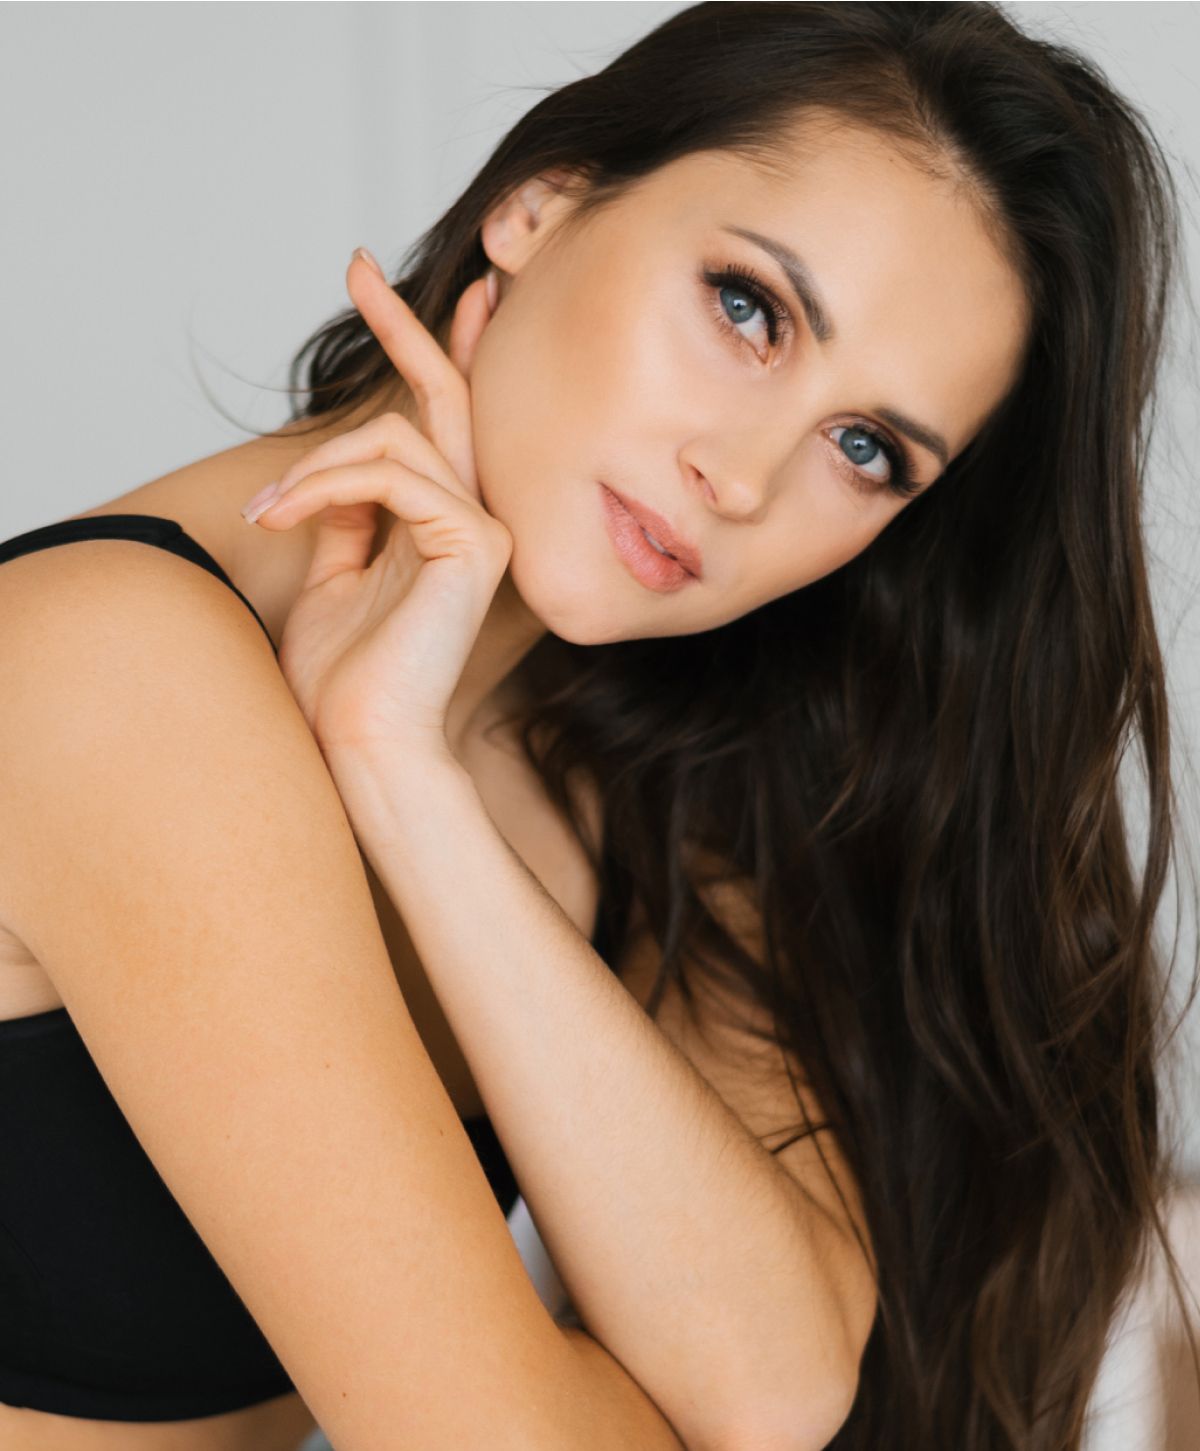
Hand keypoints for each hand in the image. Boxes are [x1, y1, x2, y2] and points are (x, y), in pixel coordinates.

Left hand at [244, 251, 510, 761]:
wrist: (362, 739)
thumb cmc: (346, 677)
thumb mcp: (336, 577)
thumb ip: (347, 518)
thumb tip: (332, 469)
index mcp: (445, 528)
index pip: (443, 425)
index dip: (428, 353)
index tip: (386, 291)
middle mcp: (477, 520)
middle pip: (446, 399)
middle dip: (402, 327)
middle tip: (356, 264)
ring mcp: (485, 528)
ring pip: (396, 438)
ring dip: (317, 468)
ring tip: (269, 514)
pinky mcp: (476, 543)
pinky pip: (392, 475)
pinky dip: (328, 486)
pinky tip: (285, 518)